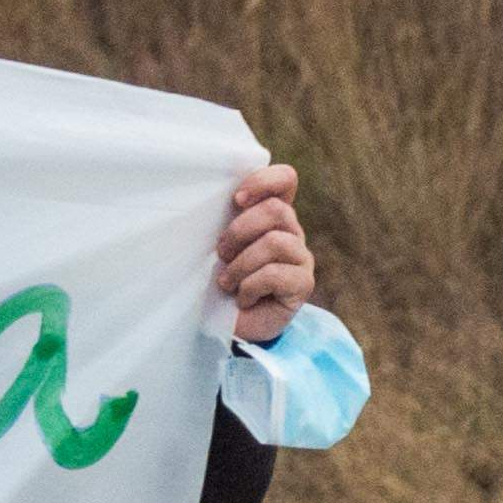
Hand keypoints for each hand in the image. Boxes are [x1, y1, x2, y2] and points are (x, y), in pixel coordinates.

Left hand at [217, 164, 315, 344]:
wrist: (231, 323)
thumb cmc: (219, 278)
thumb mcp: (217, 244)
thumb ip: (220, 219)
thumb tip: (199, 196)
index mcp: (272, 215)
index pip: (286, 179)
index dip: (264, 180)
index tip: (237, 199)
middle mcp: (292, 231)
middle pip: (277, 210)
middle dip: (240, 231)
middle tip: (221, 253)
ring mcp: (301, 257)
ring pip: (275, 242)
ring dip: (241, 264)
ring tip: (226, 282)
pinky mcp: (303, 283)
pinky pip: (275, 274)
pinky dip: (250, 287)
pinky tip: (243, 298)